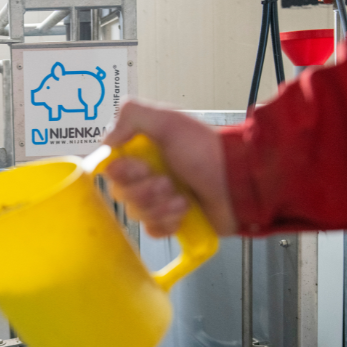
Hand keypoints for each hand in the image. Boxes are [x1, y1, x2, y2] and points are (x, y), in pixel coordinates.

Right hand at [102, 100, 237, 236]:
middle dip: (145, 191)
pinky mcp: (170, 222)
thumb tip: (107, 141)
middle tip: (169, 182)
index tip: (143, 166)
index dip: (123, 172)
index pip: (111, 169)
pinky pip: (152, 230)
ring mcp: (157, 201)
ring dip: (161, 206)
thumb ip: (132, 115)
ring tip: (184, 198)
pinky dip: (168, 222)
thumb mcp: (168, 121)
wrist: (239, 182)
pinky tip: (185, 212)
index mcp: (142, 153)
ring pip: (136, 213)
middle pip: (121, 194)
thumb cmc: (205, 150)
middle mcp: (146, 177)